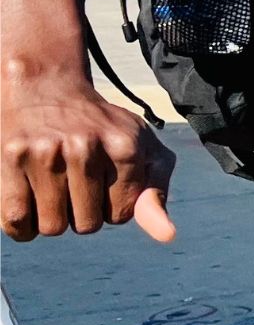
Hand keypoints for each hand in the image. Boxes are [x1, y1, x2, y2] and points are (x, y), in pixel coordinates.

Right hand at [1, 76, 176, 242]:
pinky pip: (16, 221)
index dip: (113, 206)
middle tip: (77, 183)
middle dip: (84, 214)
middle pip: (87, 225)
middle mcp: (85, 147)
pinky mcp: (11, 157)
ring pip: (52, 227)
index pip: (122, 215)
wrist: (47, 89)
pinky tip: (31, 205)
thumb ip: (156, 192)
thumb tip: (167, 235)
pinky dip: (22, 226)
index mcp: (124, 146)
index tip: (106, 181)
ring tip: (55, 190)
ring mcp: (45, 152)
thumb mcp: (142, 149)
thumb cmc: (102, 129)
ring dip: (54, 219)